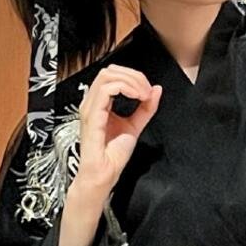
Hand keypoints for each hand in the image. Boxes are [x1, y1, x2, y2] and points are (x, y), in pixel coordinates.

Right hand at [74, 64, 161, 197]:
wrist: (104, 174)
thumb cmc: (113, 155)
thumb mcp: (135, 126)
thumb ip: (146, 108)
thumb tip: (156, 89)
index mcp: (98, 103)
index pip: (113, 75)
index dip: (134, 76)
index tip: (148, 91)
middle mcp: (91, 103)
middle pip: (109, 71)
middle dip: (133, 76)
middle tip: (147, 91)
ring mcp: (89, 108)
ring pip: (107, 76)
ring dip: (131, 81)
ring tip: (143, 94)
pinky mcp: (92, 116)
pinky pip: (106, 90)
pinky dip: (126, 88)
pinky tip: (137, 98)